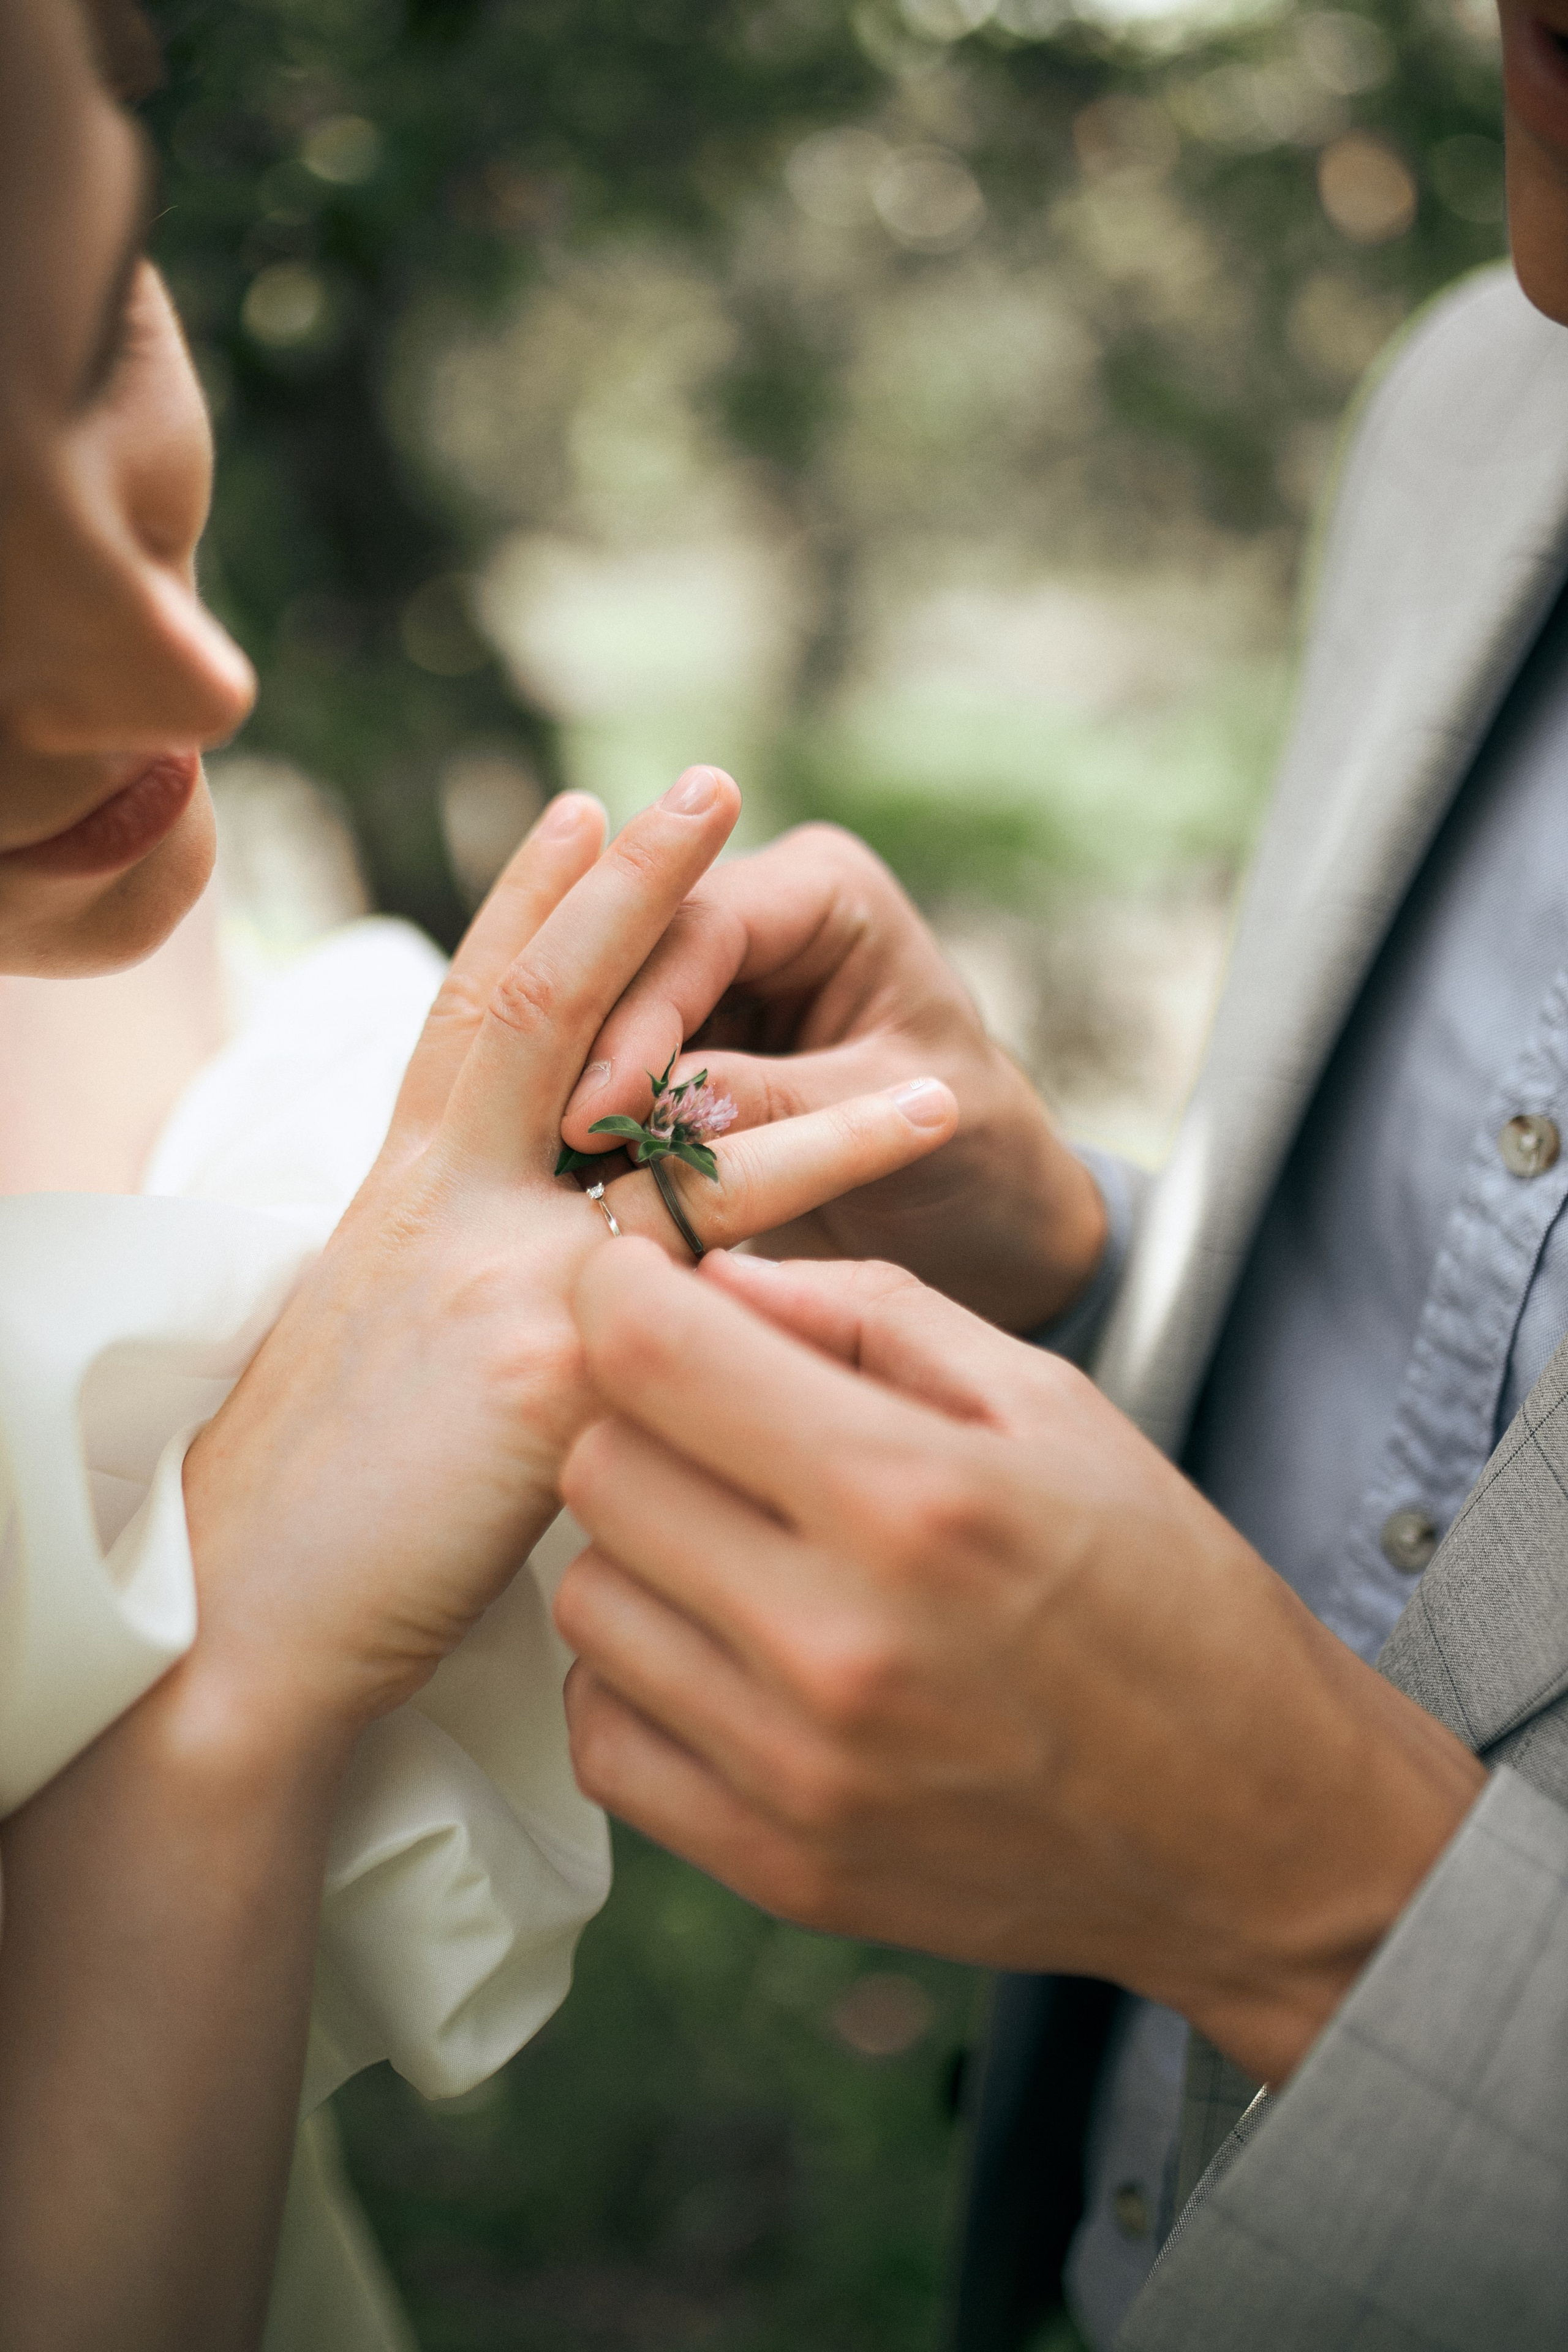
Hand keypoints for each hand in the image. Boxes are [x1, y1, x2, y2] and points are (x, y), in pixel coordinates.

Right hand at [182, 773, 957, 1743]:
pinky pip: (725, 1236)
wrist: (240, 1628)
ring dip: (790, 1020)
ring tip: (853, 897)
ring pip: (649, 1096)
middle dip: (621, 885)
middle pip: (534, 1003)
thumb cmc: (311, 1515)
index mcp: (396, 1199)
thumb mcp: (386, 1359)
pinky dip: (835, 1166)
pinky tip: (923, 1118)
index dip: (520, 911)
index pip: (462, 1020)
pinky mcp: (547, 1358)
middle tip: (700, 782)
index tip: (574, 822)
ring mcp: (492, 1267)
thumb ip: (463, 1283)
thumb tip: (548, 1265)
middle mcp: (437, 1204)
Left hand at [555, 1245, 1486, 2086]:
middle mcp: (835, 1639)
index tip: (639, 1285)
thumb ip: (873, 1315)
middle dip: (639, 1414)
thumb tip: (717, 1277)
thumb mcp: (1053, 1407)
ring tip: (741, 1543)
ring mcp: (796, 1770)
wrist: (1255, 1834)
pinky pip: (604, 1737)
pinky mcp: (778, 1867)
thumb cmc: (1165, 1592)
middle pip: (599, 1469)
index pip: (648, 1356)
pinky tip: (730, 1652)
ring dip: (642, 1548)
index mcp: (911, 1496)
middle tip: (717, 1419)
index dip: (618, 1290)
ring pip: (588, 1599)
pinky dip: (641, 1678)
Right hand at [557, 823, 1103, 1330]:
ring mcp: (713, 980)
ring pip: (606, 1015)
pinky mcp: (683, 1047)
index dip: (640, 1016)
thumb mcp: (901, 1126)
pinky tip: (557, 1182)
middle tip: (548, 1142)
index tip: (595, 1107)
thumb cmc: (979, 1157)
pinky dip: (592, 1125)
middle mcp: (759, 913)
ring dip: (577, 1090)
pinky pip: (614, 1072)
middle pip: (635, 959)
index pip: (703, 930)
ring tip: (543, 1171)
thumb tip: (654, 1110)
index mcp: (825, 891)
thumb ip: (781, 1107)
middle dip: (592, 1051)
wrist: (990, 1222)